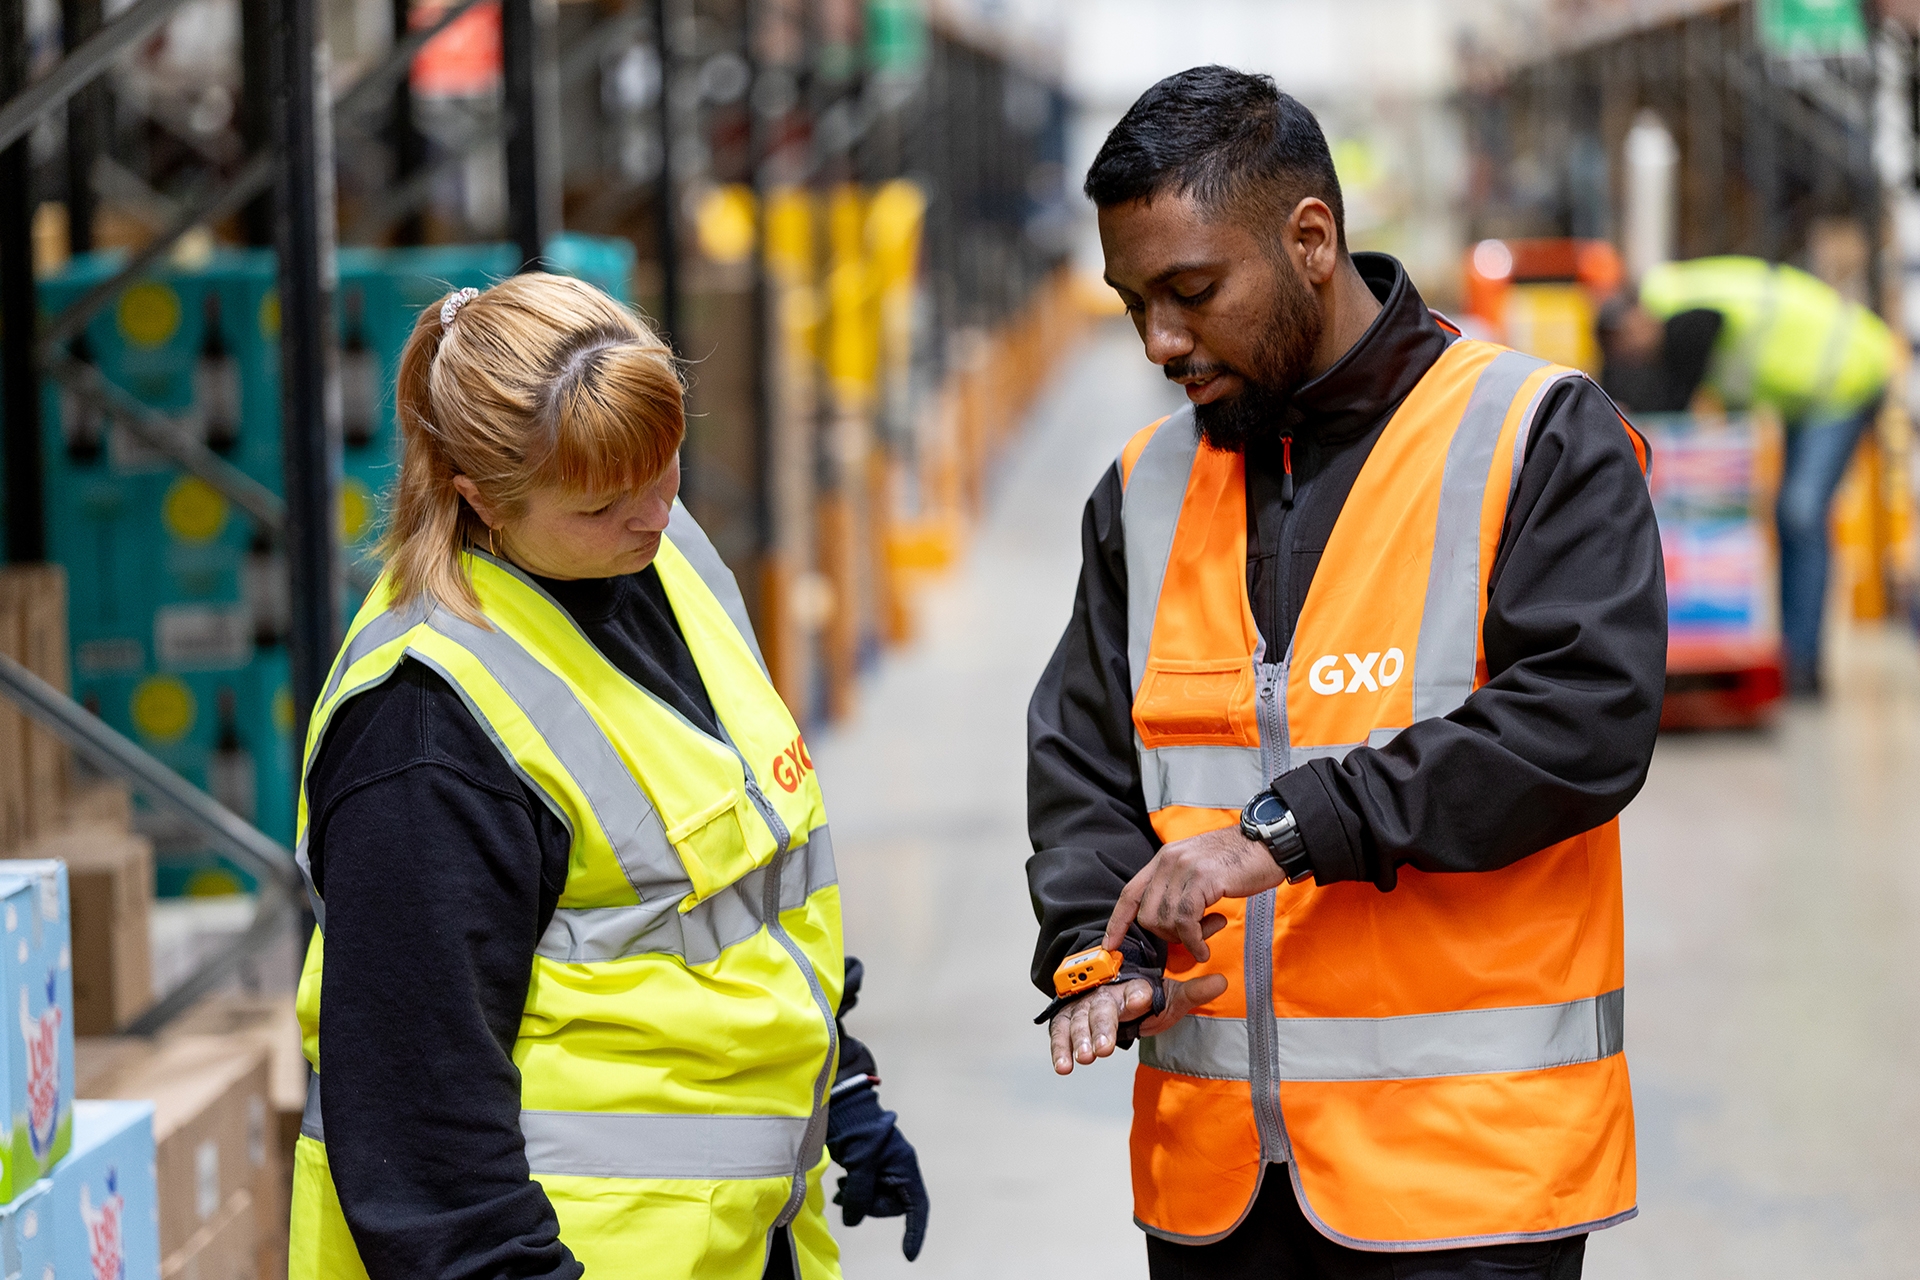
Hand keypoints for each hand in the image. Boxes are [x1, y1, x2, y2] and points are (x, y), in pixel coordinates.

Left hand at [827, 1085, 929, 1260]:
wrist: (844, 1108)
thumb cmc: (859, 1132)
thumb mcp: (860, 1165)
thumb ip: (860, 1195)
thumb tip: (853, 1220)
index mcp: (905, 1167)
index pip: (917, 1207)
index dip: (915, 1232)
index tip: (909, 1255)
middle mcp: (898, 1170)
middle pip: (891, 1206)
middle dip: (870, 1207)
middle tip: (848, 1194)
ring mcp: (884, 1170)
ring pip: (875, 1200)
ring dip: (859, 1199)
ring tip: (843, 1186)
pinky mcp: (869, 1169)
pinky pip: (865, 1192)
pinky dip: (853, 1194)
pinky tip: (843, 1184)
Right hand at [1048, 964, 1228, 1075]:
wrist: (1112, 989)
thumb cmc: (1144, 999)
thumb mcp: (1170, 997)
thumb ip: (1193, 992)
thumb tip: (1223, 982)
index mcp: (1131, 986)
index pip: (1134, 989)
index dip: (1137, 994)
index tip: (1143, 1000)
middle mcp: (1104, 995)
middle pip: (1102, 1008)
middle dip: (1102, 1027)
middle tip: (1104, 1048)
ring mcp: (1083, 1008)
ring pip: (1078, 1021)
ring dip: (1080, 1040)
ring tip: (1086, 1058)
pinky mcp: (1067, 1021)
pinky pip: (1060, 1032)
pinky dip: (1060, 1049)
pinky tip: (1063, 1067)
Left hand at [1103, 826, 1281, 961]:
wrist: (1268, 844)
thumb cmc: (1238, 861)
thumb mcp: (1198, 868)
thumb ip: (1178, 888)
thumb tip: (1166, 920)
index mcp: (1163, 859)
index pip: (1130, 894)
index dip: (1117, 922)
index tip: (1110, 945)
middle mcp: (1168, 861)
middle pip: (1146, 915)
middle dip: (1165, 935)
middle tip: (1191, 936)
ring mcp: (1184, 869)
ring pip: (1166, 921)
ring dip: (1185, 939)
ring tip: (1207, 934)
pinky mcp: (1203, 879)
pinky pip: (1186, 922)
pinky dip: (1194, 942)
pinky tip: (1205, 947)